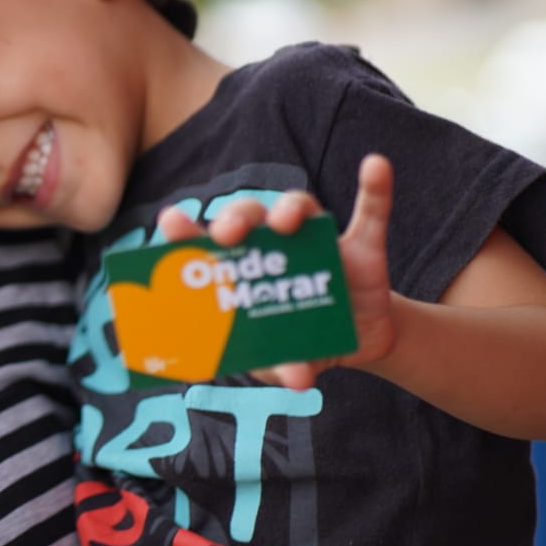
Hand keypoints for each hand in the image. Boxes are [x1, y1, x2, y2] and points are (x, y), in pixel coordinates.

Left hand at [155, 154, 397, 389]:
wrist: (355, 341)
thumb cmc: (298, 343)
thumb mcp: (283, 362)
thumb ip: (284, 368)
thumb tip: (298, 379)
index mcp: (243, 267)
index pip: (207, 242)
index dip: (187, 231)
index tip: (170, 222)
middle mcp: (275, 244)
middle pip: (249, 217)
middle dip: (236, 220)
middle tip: (230, 235)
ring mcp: (318, 241)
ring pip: (299, 208)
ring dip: (290, 208)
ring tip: (286, 221)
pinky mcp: (362, 246)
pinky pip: (372, 211)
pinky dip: (375, 188)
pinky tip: (376, 165)